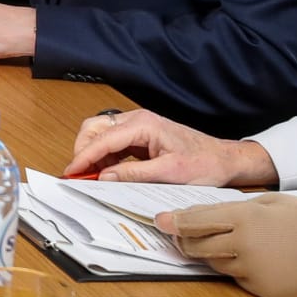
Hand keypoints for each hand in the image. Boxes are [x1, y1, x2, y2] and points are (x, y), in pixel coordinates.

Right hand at [62, 109, 277, 185]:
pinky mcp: (140, 137)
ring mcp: (138, 127)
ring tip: (88, 175)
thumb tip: (105, 176)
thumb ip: (134, 174)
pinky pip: (112, 143)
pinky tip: (103, 172)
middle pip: (95, 129)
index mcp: (144, 124)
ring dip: (92, 154)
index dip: (84, 156)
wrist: (225, 160)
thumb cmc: (205, 163)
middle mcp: (137, 120)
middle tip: (77, 173)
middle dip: (83, 150)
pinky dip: (103, 157)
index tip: (72, 171)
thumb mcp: (170, 173)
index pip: (103, 138)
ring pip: (101, 134)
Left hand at [156, 195, 296, 296]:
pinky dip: (235, 268)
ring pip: (213, 263)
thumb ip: (234, 208)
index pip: (195, 222)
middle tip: (178, 234)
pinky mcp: (262, 290)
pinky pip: (236, 278)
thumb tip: (201, 213)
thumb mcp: (271, 203)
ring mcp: (252, 271)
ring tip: (215, 242)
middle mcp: (243, 246)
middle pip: (196, 246)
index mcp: (244, 218)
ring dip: (209, 254)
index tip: (159, 221)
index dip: (174, 222)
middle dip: (183, 240)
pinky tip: (249, 258)